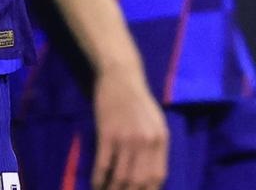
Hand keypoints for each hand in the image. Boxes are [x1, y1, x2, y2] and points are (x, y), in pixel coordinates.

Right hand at [91, 66, 167, 189]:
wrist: (121, 76)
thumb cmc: (139, 100)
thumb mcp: (156, 122)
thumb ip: (156, 147)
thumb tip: (152, 176)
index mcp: (160, 139)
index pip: (157, 177)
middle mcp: (146, 141)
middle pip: (139, 181)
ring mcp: (126, 138)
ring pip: (120, 176)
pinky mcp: (107, 133)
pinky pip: (103, 164)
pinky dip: (98, 179)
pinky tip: (96, 185)